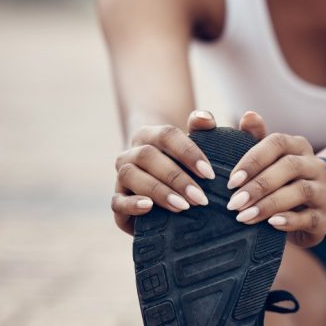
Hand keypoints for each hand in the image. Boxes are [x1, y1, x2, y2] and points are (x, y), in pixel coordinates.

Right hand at [111, 111, 216, 234]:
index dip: (188, 152)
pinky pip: (116, 201)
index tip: (210, 174)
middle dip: (176, 178)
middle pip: (147, 156)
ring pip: (129, 175)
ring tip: (183, 206)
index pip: (166, 135)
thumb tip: (205, 118)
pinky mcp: (118, 201)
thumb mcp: (195, 147)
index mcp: (149, 135)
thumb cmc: (183, 164)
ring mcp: (121, 176)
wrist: (162, 189)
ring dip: (158, 191)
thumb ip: (202, 128)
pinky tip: (149, 207)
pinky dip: (131, 204)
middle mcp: (131, 153)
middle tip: (200, 198)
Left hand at [226, 111, 325, 247]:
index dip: (254, 160)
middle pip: (290, 167)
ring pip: (301, 191)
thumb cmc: (277, 182)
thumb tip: (249, 115)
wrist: (306, 213)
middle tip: (234, 203)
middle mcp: (315, 165)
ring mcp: (324, 191)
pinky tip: (271, 224)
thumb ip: (252, 138)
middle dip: (259, 185)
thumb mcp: (264, 161)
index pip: (278, 143)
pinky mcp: (324, 217)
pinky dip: (290, 220)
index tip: (232, 180)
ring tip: (245, 216)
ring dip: (270, 204)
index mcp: (298, 146)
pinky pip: (310, 217)